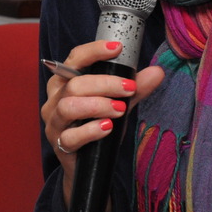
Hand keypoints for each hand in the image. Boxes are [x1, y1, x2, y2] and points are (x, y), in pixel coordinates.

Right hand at [41, 39, 164, 205]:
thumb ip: (135, 89)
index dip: (94, 51)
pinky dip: (90, 130)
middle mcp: (55, 98)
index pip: (75, 58)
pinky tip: (107, 128)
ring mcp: (54, 122)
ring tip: (120, 110)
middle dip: (105, 84)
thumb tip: (157, 72)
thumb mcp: (118, 103)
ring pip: (68, 107)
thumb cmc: (98, 124)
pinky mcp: (59, 144)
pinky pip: (70, 136)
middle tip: (129, 89)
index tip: (117, 49)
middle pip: (74, 84)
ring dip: (97, 106)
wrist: (88, 163)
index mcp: (65, 81)